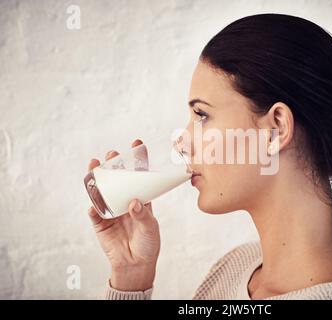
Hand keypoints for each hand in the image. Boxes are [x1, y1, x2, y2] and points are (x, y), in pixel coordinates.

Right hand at [87, 139, 160, 290]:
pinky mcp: (100, 222)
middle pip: (117, 178)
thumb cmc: (148, 243)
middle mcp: (124, 200)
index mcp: (140, 198)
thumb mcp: (150, 227)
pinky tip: (93, 204)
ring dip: (97, 178)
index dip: (138, 159)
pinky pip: (94, 212)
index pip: (139, 175)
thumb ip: (143, 215)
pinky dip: (93, 207)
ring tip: (94, 165)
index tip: (137, 143)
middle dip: (113, 164)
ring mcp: (111, 210)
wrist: (135, 264)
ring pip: (102, 190)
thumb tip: (134, 203)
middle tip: (112, 154)